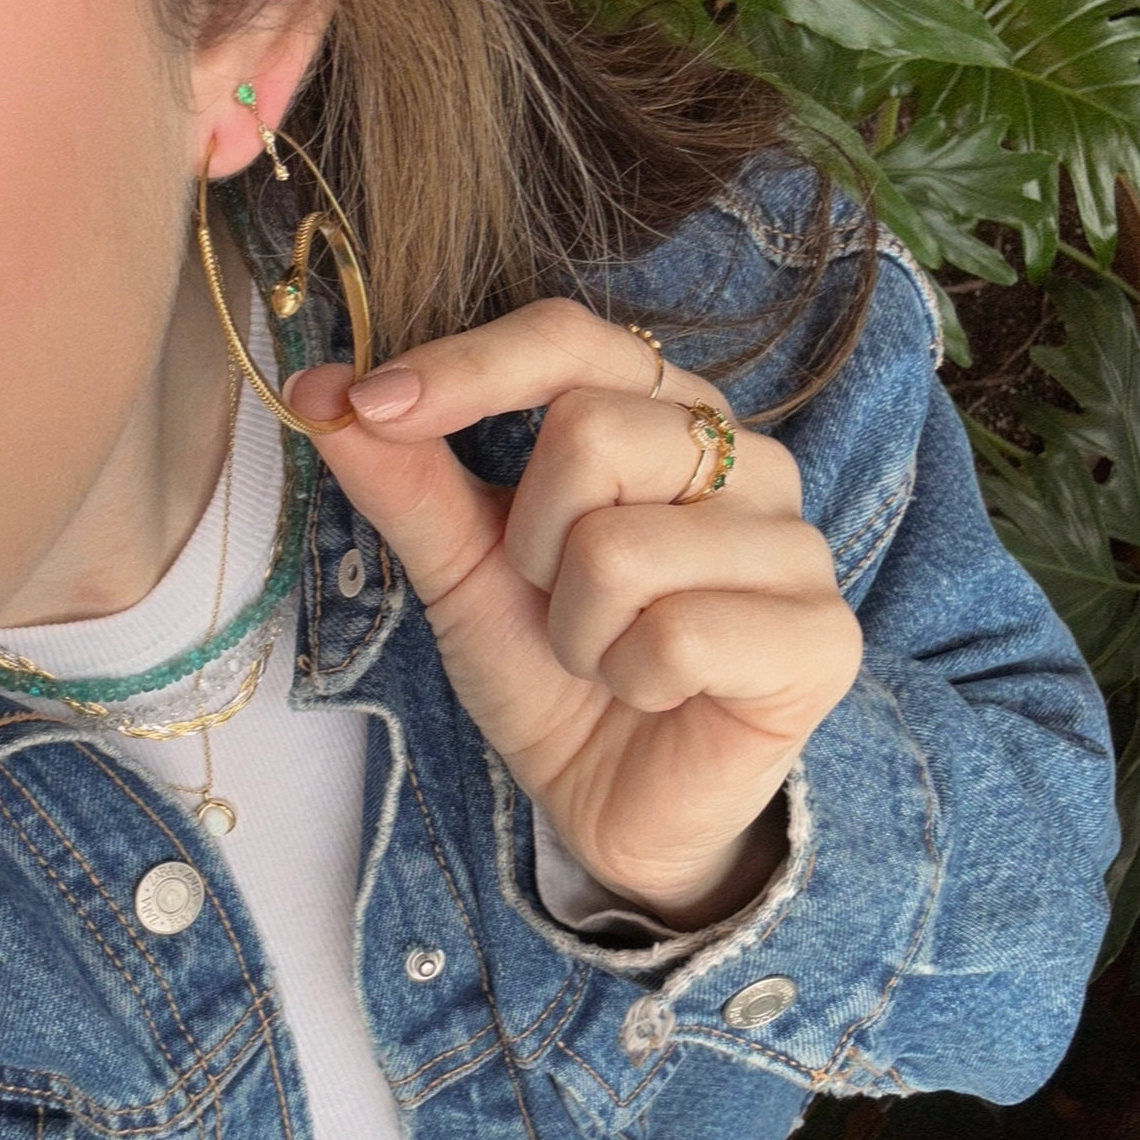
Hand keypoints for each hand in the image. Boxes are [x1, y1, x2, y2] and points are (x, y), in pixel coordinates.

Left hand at [286, 299, 861, 928]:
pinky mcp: (823, 637)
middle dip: (531, 545)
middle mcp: (746, 459)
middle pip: (592, 433)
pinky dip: (628, 679)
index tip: (372, 405)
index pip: (571, 339)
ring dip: (574, 628)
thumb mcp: (464, 568)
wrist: (613, 800)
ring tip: (604, 655)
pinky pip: (676, 635)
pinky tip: (654, 695)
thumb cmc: (551, 670)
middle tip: (556, 602)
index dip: (468, 367)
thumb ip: (407, 476)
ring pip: (622, 547)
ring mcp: (796, 544)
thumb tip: (316, 386)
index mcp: (666, 416)